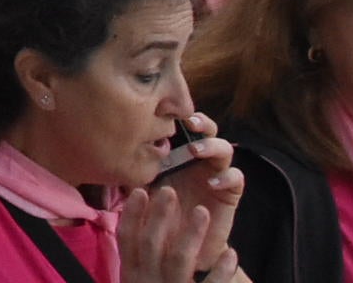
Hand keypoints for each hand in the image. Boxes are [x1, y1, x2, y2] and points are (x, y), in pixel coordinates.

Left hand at [145, 120, 242, 282]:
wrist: (179, 243)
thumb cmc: (159, 210)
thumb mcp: (143, 186)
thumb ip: (134, 168)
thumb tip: (116, 149)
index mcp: (178, 152)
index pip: (183, 126)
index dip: (178, 115)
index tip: (167, 110)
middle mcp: (200, 158)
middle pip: (208, 130)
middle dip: (201, 122)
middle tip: (189, 123)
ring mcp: (216, 173)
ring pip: (225, 148)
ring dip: (212, 145)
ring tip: (195, 151)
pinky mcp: (230, 192)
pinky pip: (236, 178)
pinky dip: (226, 177)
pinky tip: (211, 183)